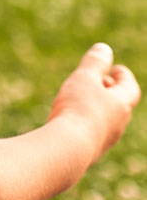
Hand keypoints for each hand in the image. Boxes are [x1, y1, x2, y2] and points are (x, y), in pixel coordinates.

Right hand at [48, 43, 139, 162]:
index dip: (124, 77)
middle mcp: (118, 124)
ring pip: (107, 119)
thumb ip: (94, 63)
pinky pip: (93, 131)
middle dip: (111, 91)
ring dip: (98, 107)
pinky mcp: (91, 150)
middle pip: (120, 104)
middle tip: (100, 81)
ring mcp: (105, 139)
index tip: (117, 69)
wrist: (68, 148)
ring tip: (83, 99)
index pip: (130, 88)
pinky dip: (87, 120)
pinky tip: (71, 118)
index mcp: (121, 105)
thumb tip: (104, 48)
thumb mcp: (85, 78)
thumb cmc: (78, 108)